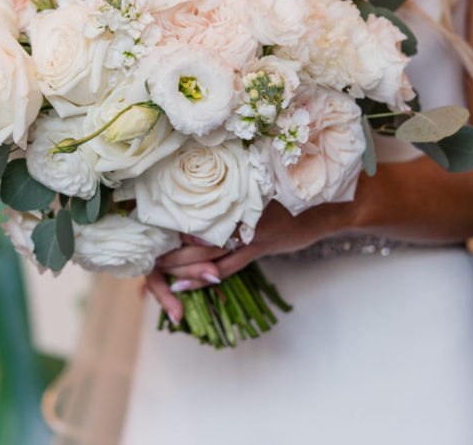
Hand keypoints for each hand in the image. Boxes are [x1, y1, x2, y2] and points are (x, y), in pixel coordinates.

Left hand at [145, 201, 343, 320]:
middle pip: (192, 232)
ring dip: (180, 264)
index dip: (167, 221)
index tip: (147, 228)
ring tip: (158, 271)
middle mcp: (235, 208)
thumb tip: (198, 202)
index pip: (191, 208)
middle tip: (146, 256)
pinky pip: (226, 266)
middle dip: (168, 247)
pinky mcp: (260, 246)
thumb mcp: (257, 186)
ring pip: (205, 251)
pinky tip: (185, 284)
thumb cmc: (290, 194)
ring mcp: (248, 229)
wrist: (326, 205)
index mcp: (231, 191)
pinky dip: (203, 276)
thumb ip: (230, 193)